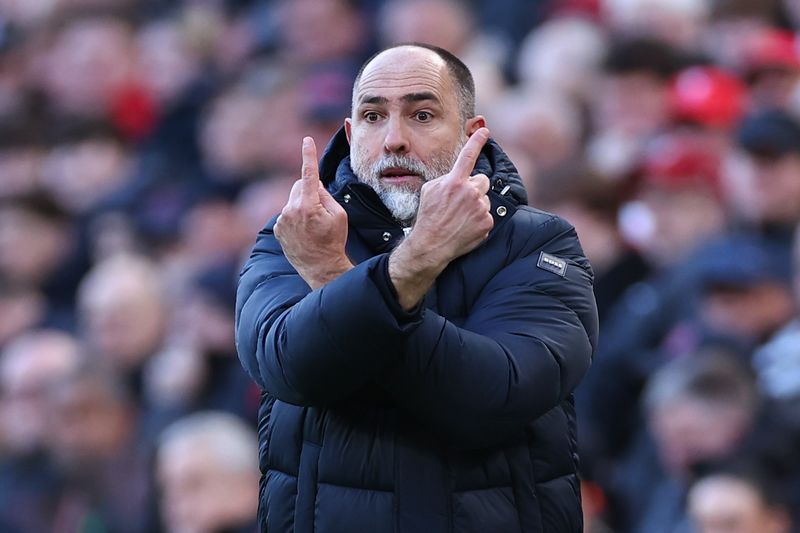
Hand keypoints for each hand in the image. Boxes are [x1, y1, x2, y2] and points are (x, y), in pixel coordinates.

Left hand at [274, 137, 351, 288]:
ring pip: (293, 201)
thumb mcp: (339, 215)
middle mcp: (291, 210)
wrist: (321, 267)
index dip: (308, 155)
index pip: (308, 174)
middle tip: (321, 209)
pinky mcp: (277, 229)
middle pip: (299, 186)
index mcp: (308, 205)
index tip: (307, 140)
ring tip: (312, 226)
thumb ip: (326, 196)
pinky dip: (295, 217)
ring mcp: (282, 220)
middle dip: (309, 191)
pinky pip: (287, 214)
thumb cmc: (334, 240)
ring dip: (302, 206)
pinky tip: (304, 232)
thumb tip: (316, 185)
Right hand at [389, 128, 492, 308]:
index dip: (477, 141)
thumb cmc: (428, 217)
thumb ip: (446, 180)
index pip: (468, 156)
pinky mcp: (487, 223)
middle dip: (475, 188)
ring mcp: (480, 208)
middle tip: (461, 202)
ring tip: (460, 218)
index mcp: (454, 182)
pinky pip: (487, 216)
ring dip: (476, 205)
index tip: (484, 131)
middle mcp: (470, 192)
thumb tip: (457, 176)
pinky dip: (479, 221)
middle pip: (482, 181)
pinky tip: (465, 227)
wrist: (431, 245)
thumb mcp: (429, 191)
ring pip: (484, 199)